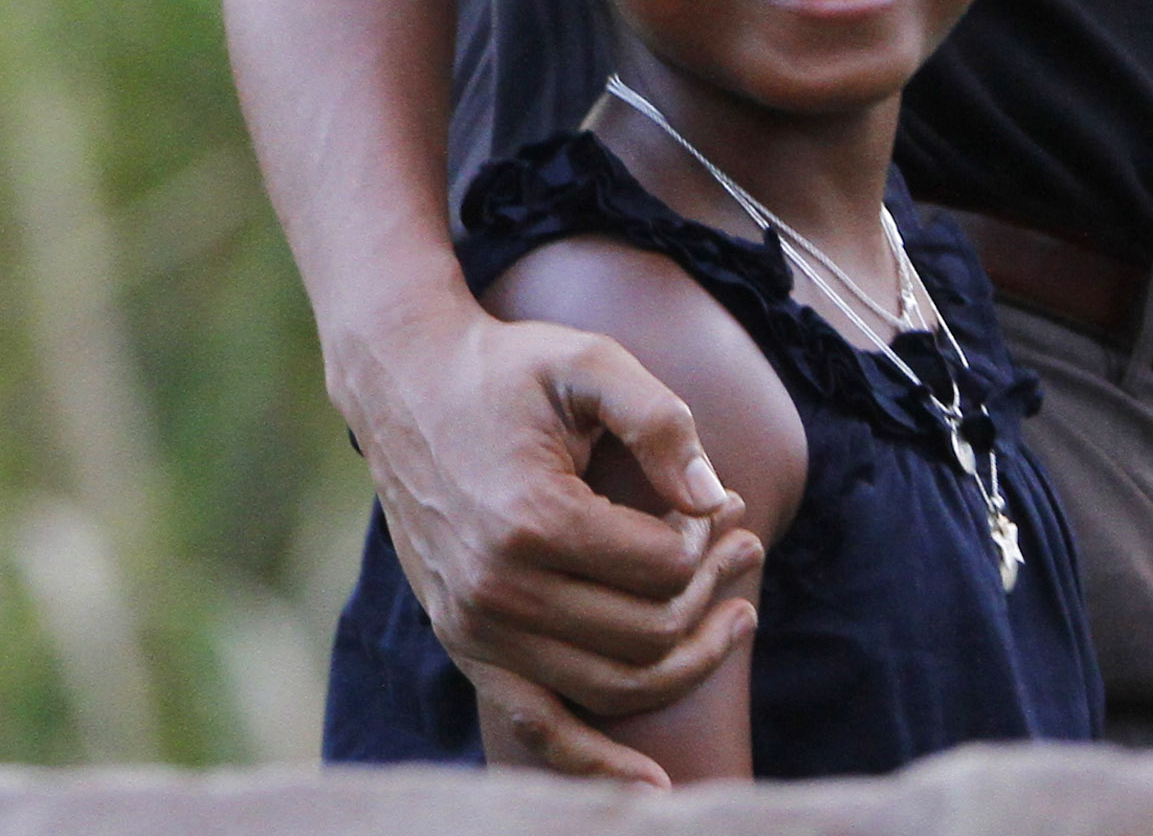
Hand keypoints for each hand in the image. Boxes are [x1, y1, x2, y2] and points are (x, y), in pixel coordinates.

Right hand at [339, 289, 764, 781]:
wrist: (406, 387)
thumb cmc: (507, 370)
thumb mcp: (589, 363)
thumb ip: (658, 420)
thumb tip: (715, 498)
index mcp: (531, 520)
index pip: (660, 569)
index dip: (708, 541)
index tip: (722, 504)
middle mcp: (499, 591)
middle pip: (645, 635)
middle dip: (713, 595)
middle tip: (746, 546)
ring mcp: (477, 630)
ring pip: (611, 688)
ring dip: (688, 660)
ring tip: (737, 611)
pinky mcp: (466, 647)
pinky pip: (537, 731)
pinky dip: (595, 768)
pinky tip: (653, 790)